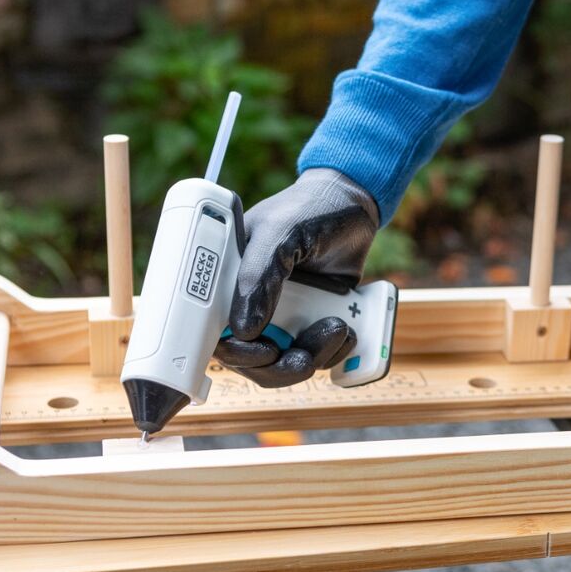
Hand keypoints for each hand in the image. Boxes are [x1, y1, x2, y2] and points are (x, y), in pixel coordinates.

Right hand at [214, 168, 378, 386]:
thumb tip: (245, 331)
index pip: (216, 334)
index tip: (263, 352)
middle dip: (278, 366)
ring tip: (339, 328)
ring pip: (285, 362)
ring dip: (312, 358)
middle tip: (304, 358)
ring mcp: (283, 315)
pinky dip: (332, 353)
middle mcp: (251, 303)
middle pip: (252, 360)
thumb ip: (259, 277)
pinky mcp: (311, 321)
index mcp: (228, 282)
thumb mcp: (280, 234)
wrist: (354, 204)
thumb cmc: (308, 208)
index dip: (235, 354)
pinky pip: (315, 354)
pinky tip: (347, 329)